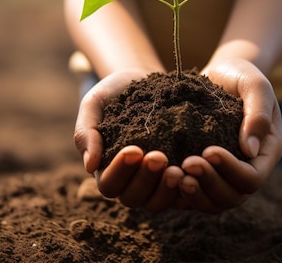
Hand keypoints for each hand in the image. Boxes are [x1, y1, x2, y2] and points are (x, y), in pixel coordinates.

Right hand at [73, 69, 184, 212]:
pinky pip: (182, 194)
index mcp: (106, 169)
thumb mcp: (95, 104)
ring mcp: (155, 182)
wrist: (144, 79)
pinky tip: (195, 170)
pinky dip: (188, 188)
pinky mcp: (177, 175)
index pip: (109, 184)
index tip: (134, 149)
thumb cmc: (115, 93)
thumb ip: (86, 131)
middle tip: (159, 156)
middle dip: (146, 179)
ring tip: (178, 169)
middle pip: (133, 198)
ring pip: (157, 202)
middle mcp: (130, 181)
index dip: (120, 171)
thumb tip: (90, 167)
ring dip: (166, 189)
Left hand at [176, 59, 281, 212]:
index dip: (229, 170)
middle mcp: (247, 169)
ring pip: (212, 202)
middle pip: (232, 197)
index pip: (251, 179)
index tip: (208, 150)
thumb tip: (250, 150)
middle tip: (186, 163)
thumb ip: (258, 113)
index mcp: (265, 153)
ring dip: (193, 193)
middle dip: (208, 183)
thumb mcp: (255, 85)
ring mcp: (224, 174)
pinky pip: (194, 194)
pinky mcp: (204, 171)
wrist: (222, 73)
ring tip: (174, 174)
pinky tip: (165, 175)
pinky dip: (180, 191)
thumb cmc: (241, 76)